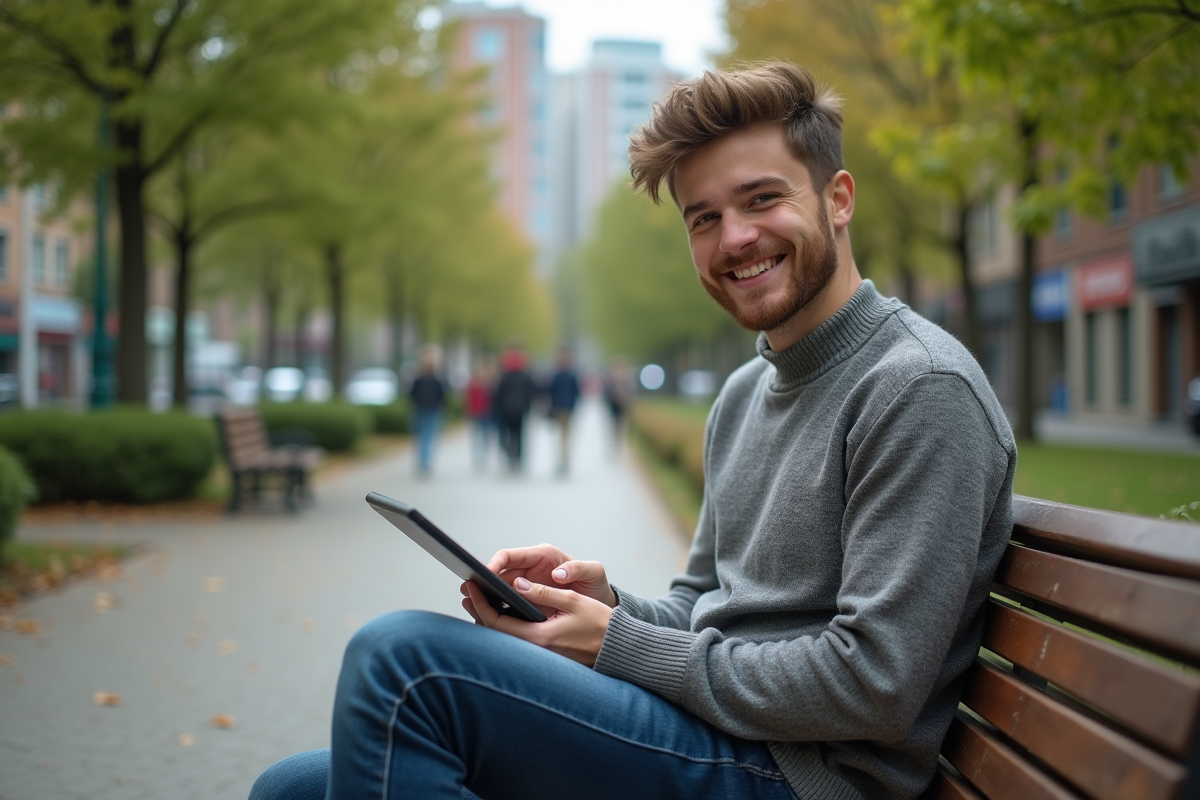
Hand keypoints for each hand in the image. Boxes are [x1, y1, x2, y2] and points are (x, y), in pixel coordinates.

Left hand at [462, 578, 613, 665]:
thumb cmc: (600, 624)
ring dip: (488, 616)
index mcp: (540, 636)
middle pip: (494, 632)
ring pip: (503, 637)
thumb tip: (517, 583)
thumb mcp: (573, 600)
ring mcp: (538, 654)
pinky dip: (503, 624)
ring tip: (477, 597)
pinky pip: (515, 639)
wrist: (616, 647)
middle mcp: (535, 650)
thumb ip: (543, 592)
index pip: (496, 622)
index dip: (480, 603)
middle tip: (468, 589)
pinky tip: (499, 611)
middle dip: (478, 609)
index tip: (471, 586)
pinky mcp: (542, 653)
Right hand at [480, 544, 617, 606]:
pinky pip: (507, 603)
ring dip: (486, 596)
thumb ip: (578, 569)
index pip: (510, 555)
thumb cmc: (595, 583)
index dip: (495, 563)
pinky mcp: (527, 601)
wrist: (598, 601)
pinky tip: (487, 618)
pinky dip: (497, 609)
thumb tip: (558, 573)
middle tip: (469, 591)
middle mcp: (530, 568)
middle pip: (499, 572)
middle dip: (483, 581)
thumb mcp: (593, 572)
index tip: (486, 573)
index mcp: (542, 555)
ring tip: (471, 604)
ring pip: (499, 589)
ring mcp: (527, 585)